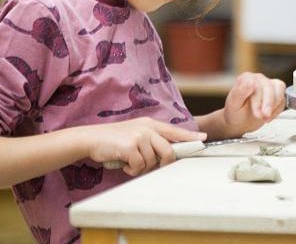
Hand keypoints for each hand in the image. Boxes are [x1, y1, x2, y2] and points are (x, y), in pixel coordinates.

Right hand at [85, 117, 205, 176]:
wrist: (92, 138)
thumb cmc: (114, 140)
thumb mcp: (135, 134)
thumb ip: (151, 141)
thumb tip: (166, 156)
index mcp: (150, 124)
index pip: (175, 131)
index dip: (189, 136)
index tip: (203, 139)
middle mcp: (147, 128)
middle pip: (168, 151)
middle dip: (163, 164)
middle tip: (150, 166)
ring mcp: (139, 136)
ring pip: (153, 161)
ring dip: (142, 167)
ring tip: (130, 162)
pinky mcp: (130, 146)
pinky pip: (140, 165)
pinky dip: (132, 170)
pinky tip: (124, 164)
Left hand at [223, 72, 285, 133]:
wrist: (240, 121)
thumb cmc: (235, 112)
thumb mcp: (233, 104)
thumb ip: (240, 92)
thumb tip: (250, 82)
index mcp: (246, 78)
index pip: (257, 85)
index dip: (258, 100)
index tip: (257, 113)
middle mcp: (258, 79)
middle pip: (269, 87)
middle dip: (268, 104)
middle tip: (264, 117)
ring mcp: (268, 85)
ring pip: (279, 90)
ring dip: (274, 106)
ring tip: (265, 118)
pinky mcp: (276, 93)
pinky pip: (282, 100)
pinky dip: (277, 110)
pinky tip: (268, 117)